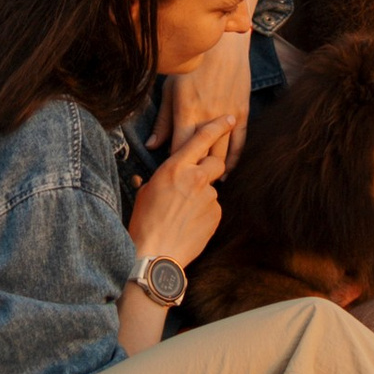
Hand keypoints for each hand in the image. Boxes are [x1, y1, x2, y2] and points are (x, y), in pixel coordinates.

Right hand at [127, 119, 228, 274]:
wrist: (155, 255)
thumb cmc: (144, 222)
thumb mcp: (147, 191)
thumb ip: (166, 176)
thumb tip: (170, 174)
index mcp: (176, 168)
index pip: (202, 139)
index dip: (218, 126)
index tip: (228, 119)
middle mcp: (196, 178)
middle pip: (216, 162)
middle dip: (211, 166)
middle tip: (197, 179)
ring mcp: (209, 197)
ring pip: (212, 188)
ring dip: (202, 195)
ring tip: (182, 214)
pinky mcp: (216, 215)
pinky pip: (213, 207)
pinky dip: (204, 212)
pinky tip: (188, 224)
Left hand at [155, 28, 254, 178]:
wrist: (225, 46)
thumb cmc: (194, 67)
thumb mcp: (171, 90)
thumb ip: (163, 121)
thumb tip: (151, 146)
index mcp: (186, 112)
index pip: (179, 151)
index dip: (174, 167)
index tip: (168, 177)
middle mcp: (207, 118)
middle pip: (201, 157)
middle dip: (194, 174)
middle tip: (186, 186)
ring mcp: (227, 117)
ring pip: (221, 155)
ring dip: (213, 172)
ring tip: (204, 184)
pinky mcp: (242, 114)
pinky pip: (239, 144)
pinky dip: (233, 161)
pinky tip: (226, 172)